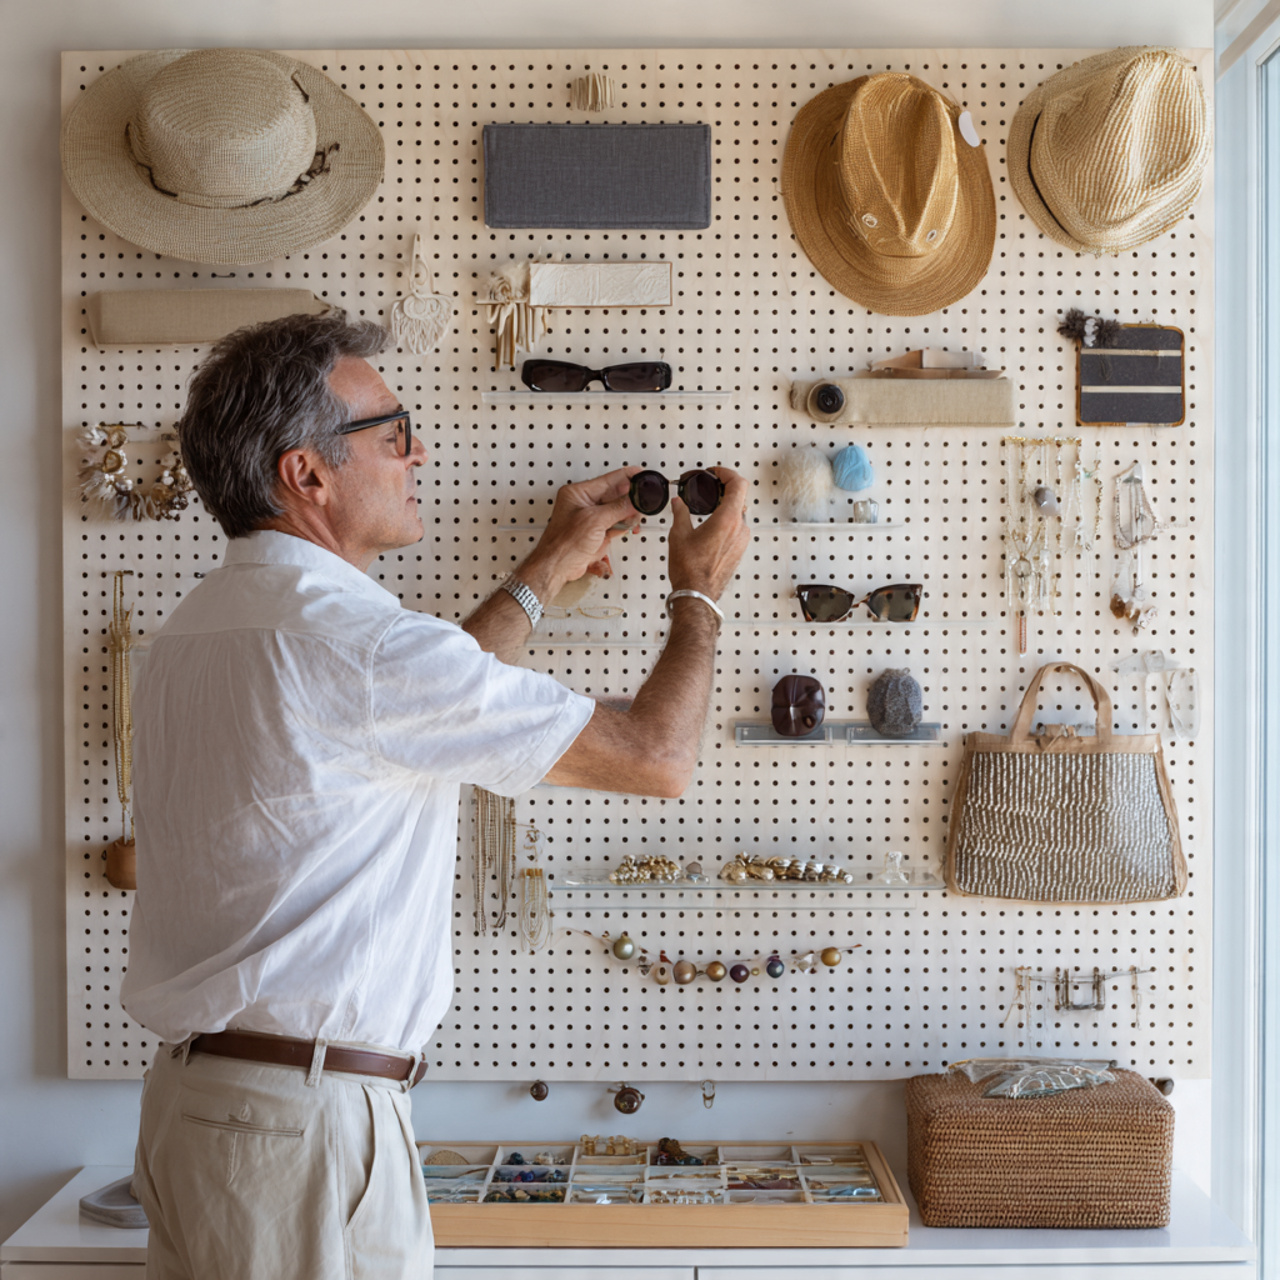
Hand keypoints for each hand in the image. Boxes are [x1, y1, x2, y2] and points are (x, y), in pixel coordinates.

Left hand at [519, 467, 641, 601]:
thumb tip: (634, 499)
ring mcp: (591, 518)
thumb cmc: (563, 544)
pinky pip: (616, 523)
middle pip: (615, 495)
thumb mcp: (595, 520)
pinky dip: (624, 525)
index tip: (641, 475)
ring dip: (628, 514)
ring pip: (617, 510)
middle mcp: (584, 503)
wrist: (557, 567)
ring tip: (636, 517)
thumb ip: (618, 508)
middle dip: (630, 499)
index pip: (608, 480)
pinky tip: (630, 526)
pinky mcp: (597, 532)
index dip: (627, 477)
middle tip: (643, 500)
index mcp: (578, 493)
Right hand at [667, 466, 751, 599]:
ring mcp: (742, 540)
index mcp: (727, 519)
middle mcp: (739, 528)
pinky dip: (727, 521)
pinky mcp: (740, 550)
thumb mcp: (679, 535)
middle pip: (740, 497)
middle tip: (710, 487)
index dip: (727, 473)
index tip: (715, 473)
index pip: (738, 484)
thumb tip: (678, 503)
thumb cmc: (689, 570)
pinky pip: (737, 528)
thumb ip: (680, 513)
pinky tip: (711, 526)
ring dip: (726, 506)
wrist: (697, 594)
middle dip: (725, 489)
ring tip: (708, 507)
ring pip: (739, 513)